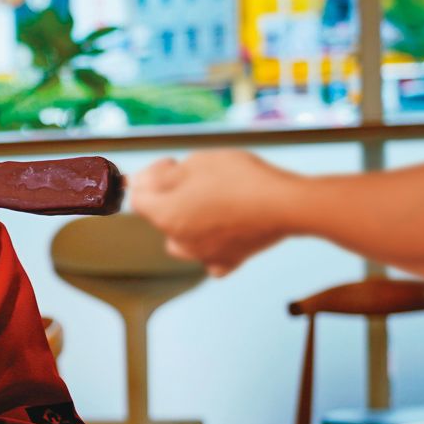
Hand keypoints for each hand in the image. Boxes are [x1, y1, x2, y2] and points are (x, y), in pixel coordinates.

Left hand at [129, 150, 299, 275]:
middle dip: (171, 197)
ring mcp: (202, 255)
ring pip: (181, 241)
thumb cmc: (240, 178)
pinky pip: (210, 259)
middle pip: (162, 218)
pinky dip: (213, 246)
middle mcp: (178, 241)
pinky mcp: (228, 261)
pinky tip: (225, 232)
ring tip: (211, 204)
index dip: (151, 175)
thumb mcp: (196, 162)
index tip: (173, 163)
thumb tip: (142, 182)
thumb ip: (163, 175)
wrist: (285, 203)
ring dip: (188, 223)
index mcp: (165, 215)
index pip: (138, 197)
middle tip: (198, 179)